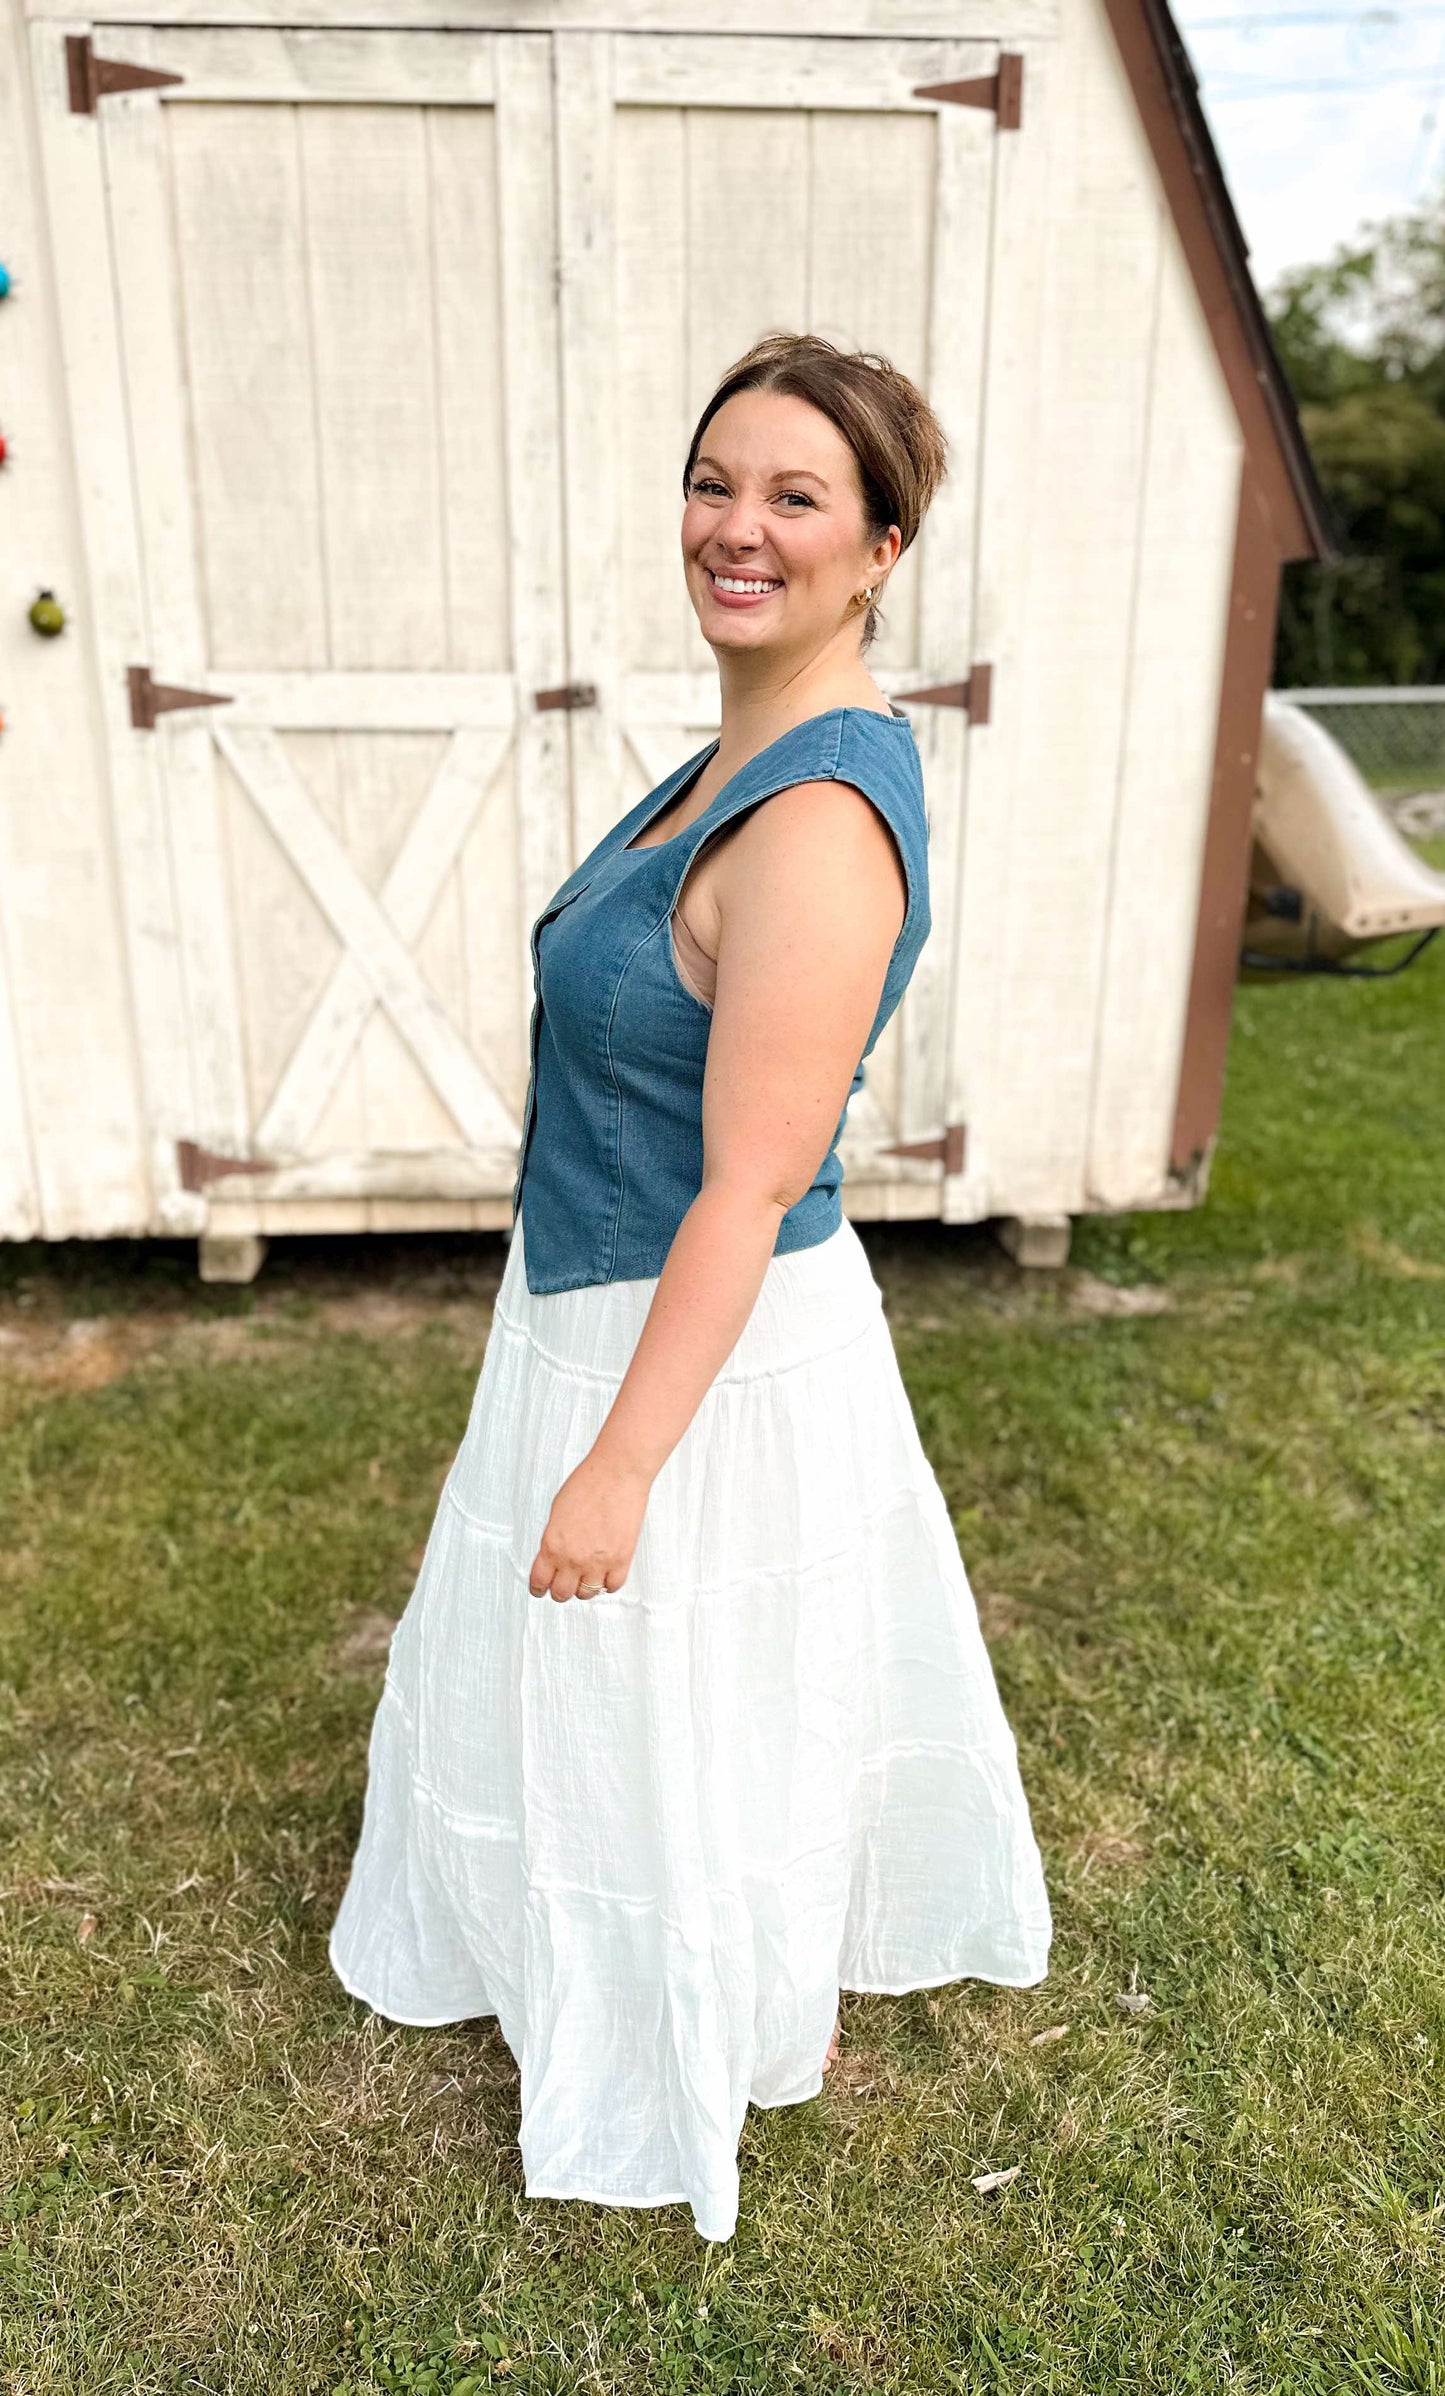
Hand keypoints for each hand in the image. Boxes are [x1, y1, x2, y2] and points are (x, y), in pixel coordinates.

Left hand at [527, 1446, 652, 1601]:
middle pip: (562, 1593)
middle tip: (563, 1585)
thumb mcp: (557, 1513)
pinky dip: (608, 1583)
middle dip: (560, 1590)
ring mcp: (598, 1562)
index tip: (540, 1590)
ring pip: (587, 1593)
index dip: (538, 1588)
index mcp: (552, 1545)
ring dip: (584, 1588)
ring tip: (586, 1577)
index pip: (539, 1581)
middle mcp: (573, 1558)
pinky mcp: (621, 1559)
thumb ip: (554, 1539)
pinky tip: (606, 1574)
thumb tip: (554, 1556)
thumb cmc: (588, 1483)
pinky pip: (613, 1586)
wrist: (616, 1473)